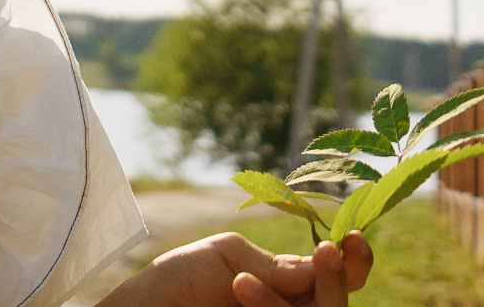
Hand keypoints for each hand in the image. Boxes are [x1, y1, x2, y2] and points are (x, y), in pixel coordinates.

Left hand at [115, 230, 372, 306]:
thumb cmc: (180, 281)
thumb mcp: (228, 257)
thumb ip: (277, 265)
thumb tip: (324, 263)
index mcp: (288, 285)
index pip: (335, 276)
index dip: (353, 260)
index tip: (354, 236)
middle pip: (334, 305)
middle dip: (336, 281)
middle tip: (329, 250)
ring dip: (281, 301)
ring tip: (241, 280)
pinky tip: (240, 286)